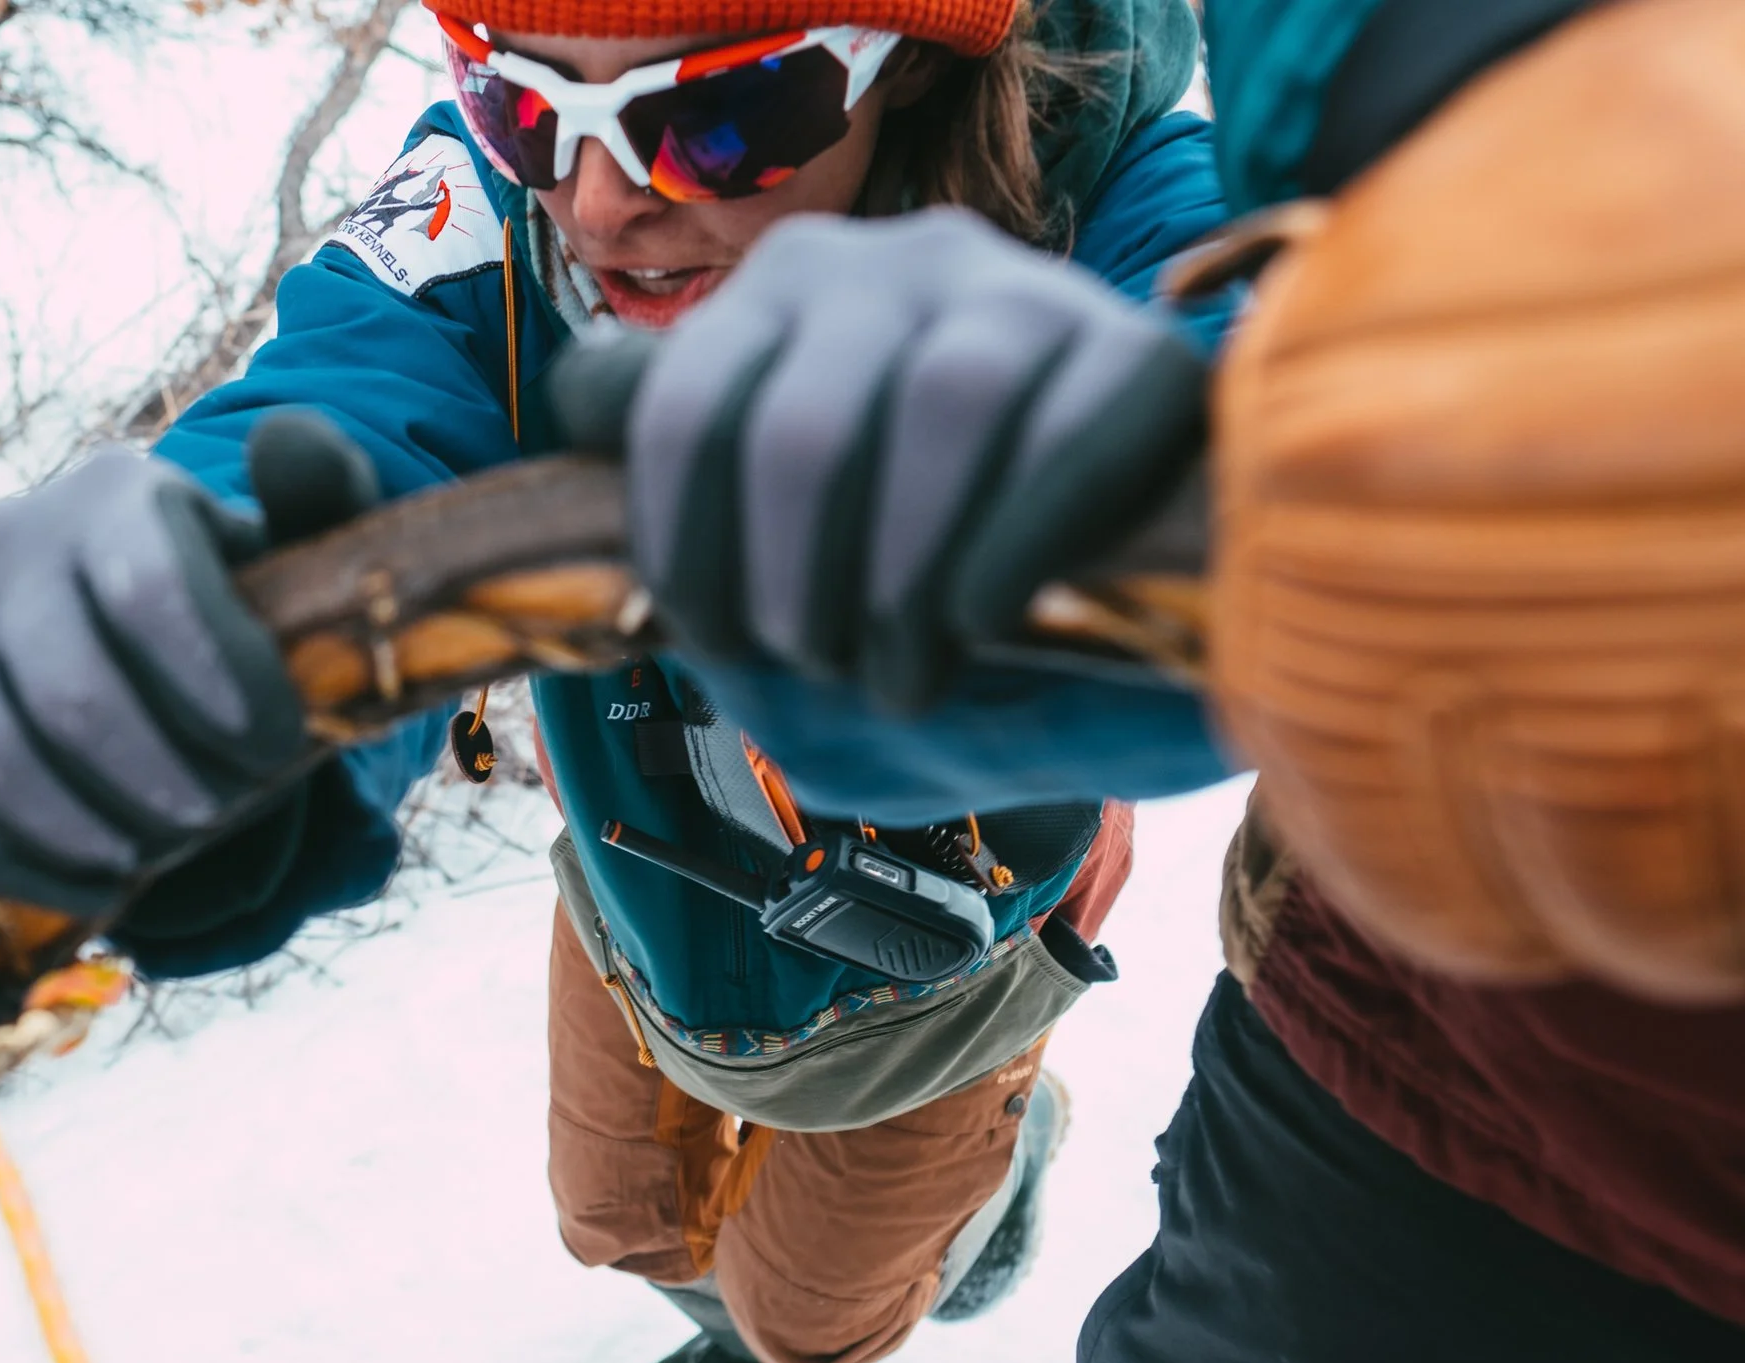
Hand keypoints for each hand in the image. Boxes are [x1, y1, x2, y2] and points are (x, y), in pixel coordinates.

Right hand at [0, 413, 377, 918]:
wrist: (135, 642)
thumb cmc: (233, 603)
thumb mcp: (293, 546)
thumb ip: (317, 493)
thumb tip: (288, 441)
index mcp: (114, 494)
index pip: (149, 588)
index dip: (218, 685)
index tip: (279, 748)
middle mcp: (8, 542)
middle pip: (69, 694)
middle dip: (163, 781)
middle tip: (219, 814)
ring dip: (85, 829)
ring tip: (154, 850)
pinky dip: (9, 862)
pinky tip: (89, 881)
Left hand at [554, 209, 1207, 710]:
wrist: (1122, 595)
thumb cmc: (915, 588)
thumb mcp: (786, 583)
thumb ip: (710, 565)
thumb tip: (642, 586)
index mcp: (776, 302)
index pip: (676, 408)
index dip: (681, 552)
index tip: (723, 644)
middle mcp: (890, 265)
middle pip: (801, 429)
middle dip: (795, 588)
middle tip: (826, 669)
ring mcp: (1022, 292)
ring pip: (942, 402)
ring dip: (903, 576)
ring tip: (904, 673)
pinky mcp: (1143, 349)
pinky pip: (1073, 431)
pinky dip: (1016, 547)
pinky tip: (985, 618)